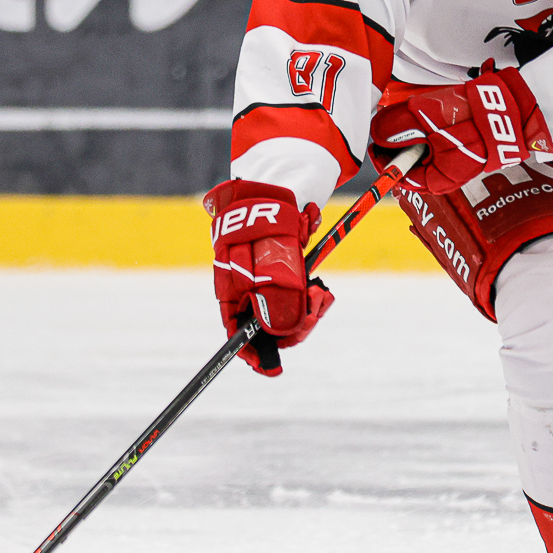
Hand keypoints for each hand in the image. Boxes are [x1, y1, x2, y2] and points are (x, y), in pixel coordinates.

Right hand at [203, 179, 334, 376]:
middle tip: (317, 312)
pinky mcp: (283, 270)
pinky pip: (297, 294)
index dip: (252, 351)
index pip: (236, 330)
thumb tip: (280, 334)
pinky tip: (319, 289)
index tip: (270, 367)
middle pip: (266, 324)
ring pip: (286, 311)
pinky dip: (310, 294)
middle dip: (294, 327)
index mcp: (231, 287)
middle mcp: (245, 286)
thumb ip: (276, 300)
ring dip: (307, 310)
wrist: (280, 184)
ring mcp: (264, 278)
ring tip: (322, 296)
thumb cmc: (269, 222)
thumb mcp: (275, 265)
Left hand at [369, 65, 551, 193]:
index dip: (384, 157)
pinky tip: (440, 111)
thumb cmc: (471, 115)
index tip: (375, 141)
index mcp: (439, 179)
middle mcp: (450, 175)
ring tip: (422, 112)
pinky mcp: (470, 145)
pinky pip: (443, 138)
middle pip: (413, 160)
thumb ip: (394, 128)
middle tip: (397, 121)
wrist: (514, 104)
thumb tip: (377, 134)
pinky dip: (435, 126)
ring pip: (427, 147)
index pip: (400, 175)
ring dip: (419, 130)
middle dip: (402, 140)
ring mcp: (461, 160)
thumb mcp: (422, 117)